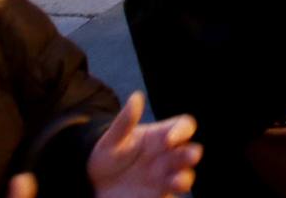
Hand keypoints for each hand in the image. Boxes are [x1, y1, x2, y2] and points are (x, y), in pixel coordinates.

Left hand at [83, 90, 200, 197]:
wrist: (94, 182)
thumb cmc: (108, 154)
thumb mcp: (112, 139)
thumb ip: (125, 121)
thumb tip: (136, 97)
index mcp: (160, 136)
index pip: (183, 127)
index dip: (181, 130)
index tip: (169, 138)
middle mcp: (167, 156)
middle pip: (188, 152)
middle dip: (191, 154)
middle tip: (189, 156)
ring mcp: (164, 178)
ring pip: (184, 176)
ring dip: (185, 178)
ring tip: (176, 181)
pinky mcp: (158, 196)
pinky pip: (171, 197)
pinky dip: (172, 197)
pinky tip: (167, 196)